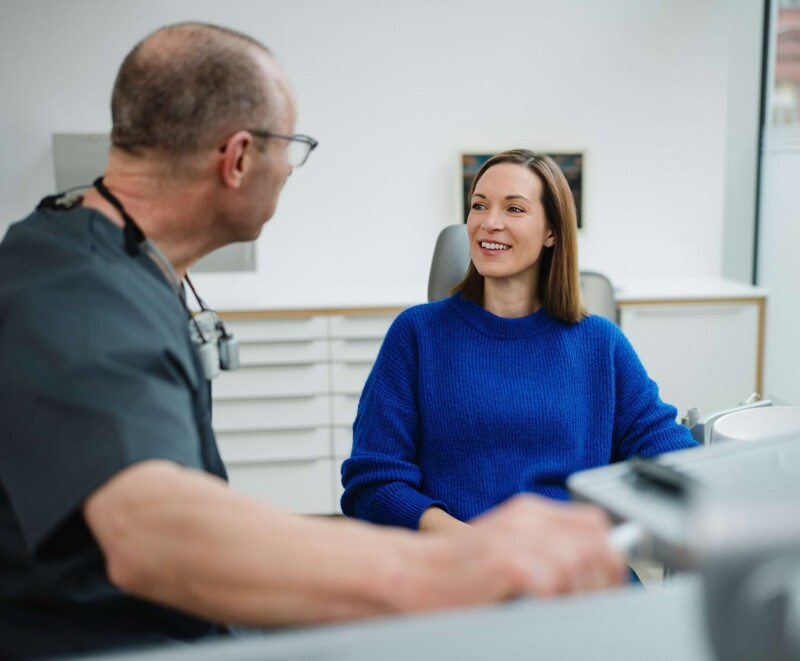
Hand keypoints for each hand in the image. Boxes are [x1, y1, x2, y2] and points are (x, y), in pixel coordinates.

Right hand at [463, 494, 624, 597]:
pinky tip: (540, 609)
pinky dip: (555, 602)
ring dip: (579, 593)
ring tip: (564, 609)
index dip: (607, 556)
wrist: (413, 573)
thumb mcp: (507, 545)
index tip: (603, 582)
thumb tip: (592, 566)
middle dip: (601, 578)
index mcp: (530, 511)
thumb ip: (546, 546)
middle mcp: (527, 518)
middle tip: (589, 603)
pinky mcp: (507, 562)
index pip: (595, 525)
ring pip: (580, 562)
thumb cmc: (458, 569)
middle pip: (596, 543)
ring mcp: (516, 538)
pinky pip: (554, 583)